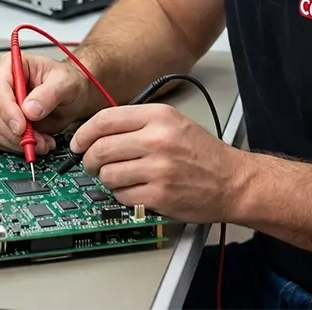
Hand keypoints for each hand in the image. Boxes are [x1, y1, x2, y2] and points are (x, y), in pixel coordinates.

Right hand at [0, 52, 92, 154]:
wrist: (73, 98)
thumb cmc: (67, 83)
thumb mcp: (65, 83)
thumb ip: (49, 93)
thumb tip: (29, 110)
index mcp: (13, 65)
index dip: (7, 109)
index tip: (20, 126)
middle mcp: (1, 83)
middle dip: (12, 131)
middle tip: (34, 140)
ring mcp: (0, 104)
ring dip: (16, 141)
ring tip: (42, 143)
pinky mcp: (3, 122)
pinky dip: (16, 146)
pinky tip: (37, 144)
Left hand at [70, 104, 241, 223]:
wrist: (233, 181)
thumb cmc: (203, 153)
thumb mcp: (173, 122)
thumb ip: (138, 122)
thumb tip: (97, 131)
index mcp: (159, 116)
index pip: (105, 119)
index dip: (84, 133)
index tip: (78, 142)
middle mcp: (157, 139)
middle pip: (101, 148)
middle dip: (89, 159)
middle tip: (91, 164)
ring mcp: (158, 169)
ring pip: (108, 174)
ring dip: (107, 179)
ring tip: (121, 177)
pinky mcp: (159, 195)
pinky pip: (122, 195)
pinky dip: (123, 195)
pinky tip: (136, 190)